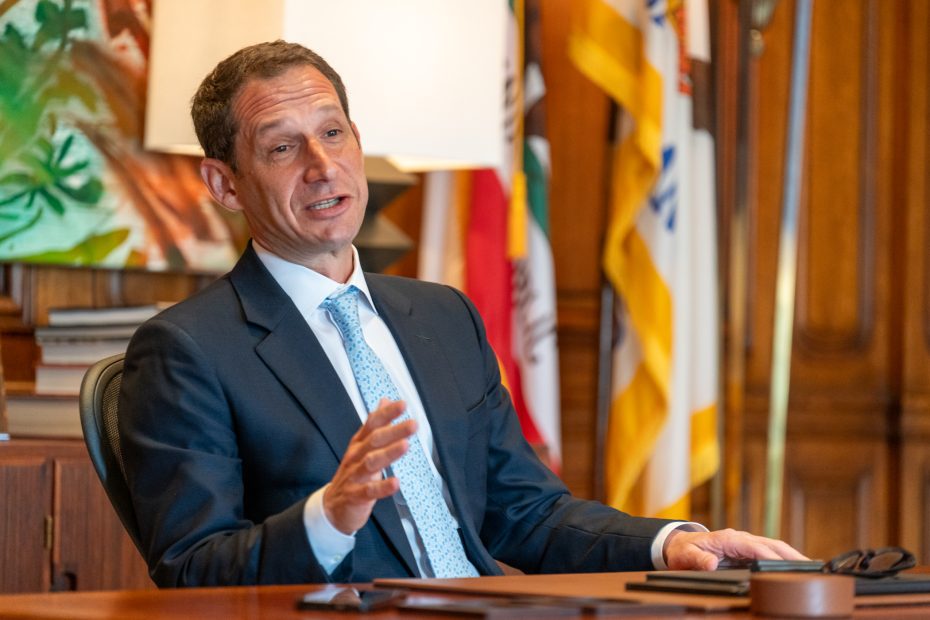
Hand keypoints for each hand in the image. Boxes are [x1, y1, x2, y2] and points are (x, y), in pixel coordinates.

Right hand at [323, 399, 413, 534]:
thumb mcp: (363, 446)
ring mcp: (354, 476)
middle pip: (374, 441)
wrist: (333, 506)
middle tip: (412, 424)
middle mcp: (355, 456)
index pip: (372, 424)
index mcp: (359, 443)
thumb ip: (375, 424)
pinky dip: (382, 487)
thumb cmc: (353, 473)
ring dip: (388, 454)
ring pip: (371, 462)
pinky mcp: (355, 496)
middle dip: (394, 431)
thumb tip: (385, 400)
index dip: (387, 413)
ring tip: (405, 446)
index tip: (402, 405)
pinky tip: (395, 483)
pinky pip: (369, 491)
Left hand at [663, 528, 807, 570]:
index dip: (770, 556)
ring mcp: (745, 544)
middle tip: (810, 567)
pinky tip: (793, 568)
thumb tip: (712, 563)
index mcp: (729, 539)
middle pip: (770, 544)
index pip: (754, 547)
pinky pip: (768, 552)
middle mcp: (740, 539)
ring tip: (809, 569)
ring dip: (791, 556)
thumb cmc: (683, 551)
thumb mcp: (686, 556)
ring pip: (773, 547)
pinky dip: (783, 558)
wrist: (679, 545)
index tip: (784, 566)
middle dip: (790, 554)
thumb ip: (698, 559)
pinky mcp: (746, 551)